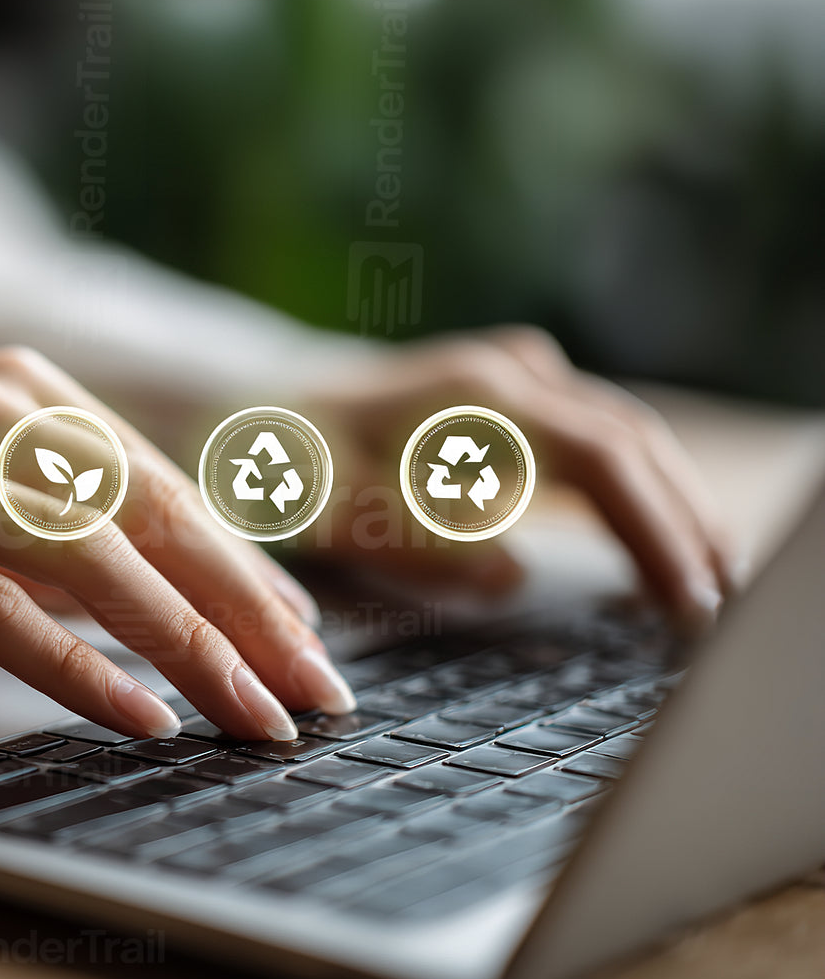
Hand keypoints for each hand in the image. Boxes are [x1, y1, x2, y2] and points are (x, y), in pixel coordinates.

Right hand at [0, 347, 355, 739]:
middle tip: (312, 691)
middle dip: (242, 613)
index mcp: (17, 386)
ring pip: (86, 559)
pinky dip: (78, 668)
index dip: (243, 568)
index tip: (304, 639)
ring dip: (184, 647)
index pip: (161, 485)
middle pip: (143, 518)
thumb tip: (193, 596)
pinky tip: (139, 716)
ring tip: (249, 715)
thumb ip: (65, 522)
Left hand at [312, 326, 737, 629]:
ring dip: (667, 502)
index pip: (605, 460)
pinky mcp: (504, 404)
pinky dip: (629, 489)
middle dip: (684, 520)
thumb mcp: (337, 513)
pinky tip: (646, 535)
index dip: (656, 529)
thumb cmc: (288, 461)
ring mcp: (509, 383)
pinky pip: (589, 441)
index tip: (688, 600)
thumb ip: (420, 546)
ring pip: (619, 436)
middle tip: (726, 600)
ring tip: (708, 575)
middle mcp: (507, 378)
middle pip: (630, 443)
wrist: (250, 409)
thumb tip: (511, 575)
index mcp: (477, 399)